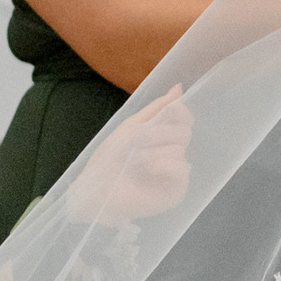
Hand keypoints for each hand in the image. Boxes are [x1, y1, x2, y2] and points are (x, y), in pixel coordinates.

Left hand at [66, 85, 193, 223]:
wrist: (94, 189)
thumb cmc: (109, 159)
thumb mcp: (131, 127)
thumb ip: (156, 108)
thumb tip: (179, 87)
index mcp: (164, 138)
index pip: (185, 120)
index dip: (180, 112)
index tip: (169, 110)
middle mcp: (173, 154)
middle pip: (184, 132)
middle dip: (159, 132)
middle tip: (139, 139)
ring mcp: (175, 175)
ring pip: (179, 150)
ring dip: (151, 151)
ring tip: (134, 160)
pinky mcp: (175, 192)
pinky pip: (181, 169)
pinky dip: (161, 164)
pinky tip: (147, 170)